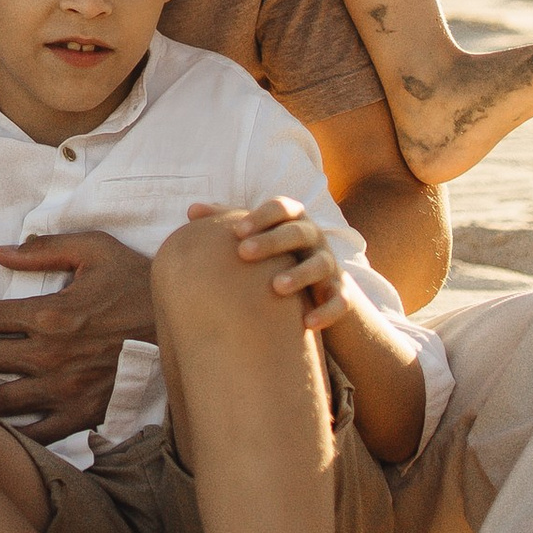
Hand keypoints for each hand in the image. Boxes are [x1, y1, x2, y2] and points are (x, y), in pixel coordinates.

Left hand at [0, 227, 153, 438]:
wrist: (182, 327)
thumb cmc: (137, 284)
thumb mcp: (96, 250)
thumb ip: (46, 249)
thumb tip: (2, 252)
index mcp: (48, 313)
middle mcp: (49, 355)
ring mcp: (64, 389)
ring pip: (1, 401)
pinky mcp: (82, 414)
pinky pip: (38, 433)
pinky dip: (12, 435)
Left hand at [206, 195, 354, 337]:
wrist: (319, 287)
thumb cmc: (277, 256)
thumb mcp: (257, 236)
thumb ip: (228, 221)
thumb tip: (192, 210)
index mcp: (293, 221)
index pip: (280, 208)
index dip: (260, 216)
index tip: (237, 231)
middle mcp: (314, 238)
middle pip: (298, 232)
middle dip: (273, 241)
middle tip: (244, 253)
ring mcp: (330, 265)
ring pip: (321, 264)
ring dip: (300, 274)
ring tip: (275, 287)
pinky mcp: (341, 293)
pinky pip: (340, 301)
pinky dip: (327, 311)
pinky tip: (307, 324)